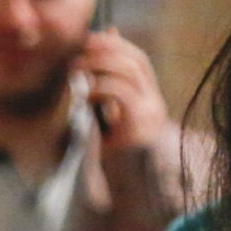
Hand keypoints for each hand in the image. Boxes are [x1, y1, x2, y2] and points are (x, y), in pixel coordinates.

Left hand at [76, 29, 169, 156]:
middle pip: (137, 60)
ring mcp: (151, 114)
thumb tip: (85, 73)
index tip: (89, 39)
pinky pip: (121, 92)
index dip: (115, 45)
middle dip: (107, 49)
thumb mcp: (101, 119)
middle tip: (80, 49)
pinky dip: (99, 86)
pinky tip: (82, 91)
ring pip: (130, 71)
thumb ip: (100, 93)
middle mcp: (155, 104)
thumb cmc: (107, 156)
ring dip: (99, 64)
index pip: (138, 59)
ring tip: (75, 69)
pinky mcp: (140, 125)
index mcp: (148, 99)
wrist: (119, 191)